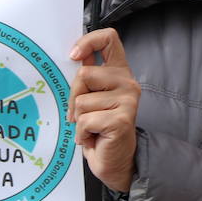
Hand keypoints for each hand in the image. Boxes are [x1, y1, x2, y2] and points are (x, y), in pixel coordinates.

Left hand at [69, 29, 139, 193]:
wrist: (115, 161)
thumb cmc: (100, 129)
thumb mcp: (93, 98)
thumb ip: (88, 76)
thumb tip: (74, 54)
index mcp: (119, 73)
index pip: (109, 39)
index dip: (88, 41)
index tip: (73, 56)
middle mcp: (127, 83)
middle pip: (84, 74)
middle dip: (74, 97)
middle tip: (82, 115)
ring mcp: (127, 100)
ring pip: (82, 100)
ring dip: (79, 120)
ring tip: (91, 128)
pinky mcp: (121, 119)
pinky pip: (85, 120)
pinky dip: (82, 134)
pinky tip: (94, 138)